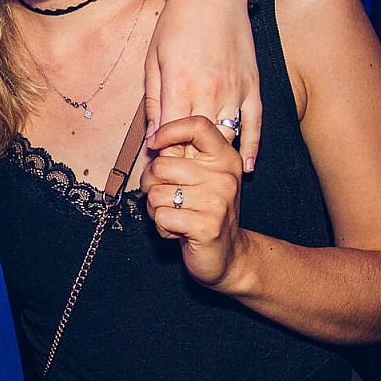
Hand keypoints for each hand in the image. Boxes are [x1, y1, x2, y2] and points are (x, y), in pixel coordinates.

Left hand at [141, 116, 248, 290]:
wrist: (228, 254)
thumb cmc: (205, 211)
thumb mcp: (200, 178)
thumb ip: (181, 157)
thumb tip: (154, 140)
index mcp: (224, 157)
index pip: (197, 126)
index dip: (169, 131)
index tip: (155, 144)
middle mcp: (225, 175)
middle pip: (162, 165)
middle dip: (151, 185)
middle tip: (165, 197)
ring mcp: (218, 201)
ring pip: (157, 194)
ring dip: (156, 209)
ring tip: (175, 215)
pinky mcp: (207, 226)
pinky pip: (161, 217)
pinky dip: (162, 227)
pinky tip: (178, 231)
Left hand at [144, 0, 260, 169]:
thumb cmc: (176, 22)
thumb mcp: (153, 60)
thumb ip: (155, 102)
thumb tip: (153, 138)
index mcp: (181, 86)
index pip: (171, 138)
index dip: (162, 156)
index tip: (156, 164)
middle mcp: (211, 92)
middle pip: (198, 145)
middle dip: (185, 164)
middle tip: (176, 176)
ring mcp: (236, 90)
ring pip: (226, 139)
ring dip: (214, 159)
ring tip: (203, 175)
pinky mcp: (253, 86)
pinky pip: (255, 124)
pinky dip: (250, 146)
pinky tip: (245, 165)